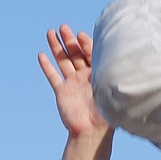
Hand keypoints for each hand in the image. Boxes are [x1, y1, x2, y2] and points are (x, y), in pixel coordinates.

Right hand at [38, 24, 113, 159]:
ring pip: (63, 61)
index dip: (85, 43)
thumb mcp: (110, 92)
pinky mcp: (62, 92)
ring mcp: (72, 83)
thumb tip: (118, 59)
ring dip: (56, 47)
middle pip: (75, 54)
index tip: (80, 34)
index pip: (91, 53)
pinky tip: (41, 55)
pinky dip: (47, 66)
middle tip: (63, 27)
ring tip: (50, 32)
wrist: (92, 132)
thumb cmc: (106, 114)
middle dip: (69, 40)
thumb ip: (109, 76)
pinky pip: (53, 77)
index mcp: (98, 75)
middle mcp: (85, 77)